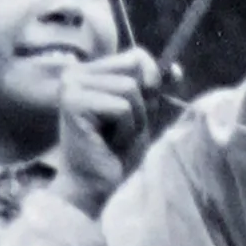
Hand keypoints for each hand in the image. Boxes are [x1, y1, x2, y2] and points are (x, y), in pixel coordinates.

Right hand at [51, 47, 159, 217]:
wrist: (91, 188)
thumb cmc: (113, 154)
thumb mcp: (140, 114)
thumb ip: (152, 89)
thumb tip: (174, 69)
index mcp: (87, 72)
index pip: (136, 56)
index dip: (153, 79)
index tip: (150, 104)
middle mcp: (74, 73)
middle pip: (135, 68)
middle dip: (141, 105)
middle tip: (120, 131)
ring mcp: (71, 86)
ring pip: (130, 88)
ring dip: (133, 121)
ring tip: (113, 139)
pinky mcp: (73, 102)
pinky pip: (122, 107)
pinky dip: (125, 131)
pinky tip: (107, 145)